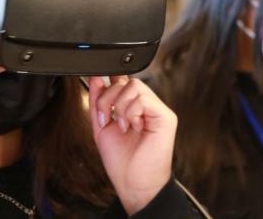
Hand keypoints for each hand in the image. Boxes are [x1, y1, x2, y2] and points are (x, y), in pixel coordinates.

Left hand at [88, 76, 176, 214]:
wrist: (133, 184)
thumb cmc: (122, 162)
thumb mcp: (102, 126)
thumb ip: (98, 102)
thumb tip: (96, 78)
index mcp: (133, 108)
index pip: (122, 81)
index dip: (108, 82)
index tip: (97, 91)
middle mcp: (147, 107)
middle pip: (125, 80)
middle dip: (108, 97)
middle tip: (106, 118)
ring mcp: (157, 110)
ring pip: (134, 86)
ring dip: (120, 106)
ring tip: (122, 126)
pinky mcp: (166, 117)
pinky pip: (144, 99)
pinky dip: (131, 112)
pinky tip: (133, 127)